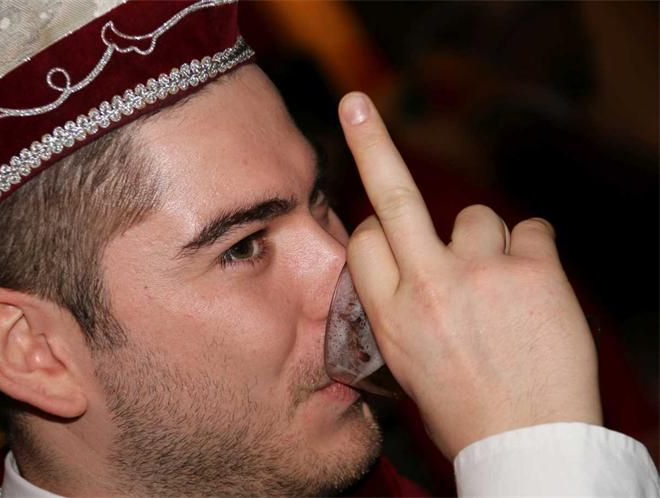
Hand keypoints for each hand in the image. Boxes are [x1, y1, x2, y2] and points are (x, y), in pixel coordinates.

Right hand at [338, 92, 601, 459]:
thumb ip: (398, 306)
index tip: (389, 230)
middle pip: (393, 195)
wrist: (528, 443)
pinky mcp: (531, 269)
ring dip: (488, 244)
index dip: (381, 230)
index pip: (367, 237)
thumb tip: (400, 263)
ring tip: (502, 292)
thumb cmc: (464, 406)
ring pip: (477, 217)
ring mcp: (479, 273)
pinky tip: (536, 290)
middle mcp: (426, 286)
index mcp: (388, 314)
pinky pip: (531, 228)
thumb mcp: (405, 362)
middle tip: (356, 105)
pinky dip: (534, 252)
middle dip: (371, 143)